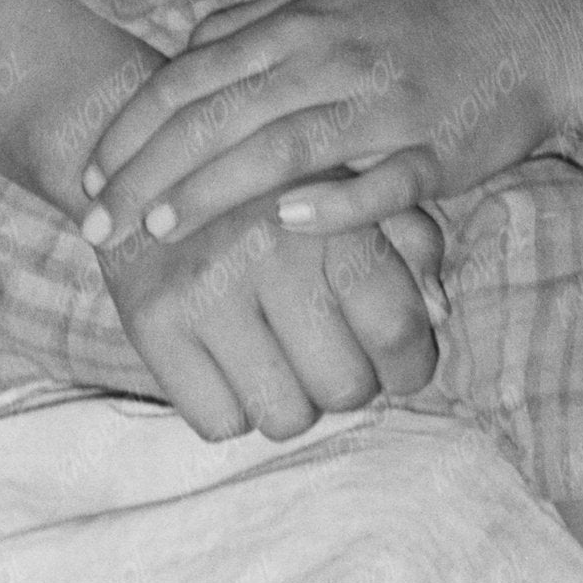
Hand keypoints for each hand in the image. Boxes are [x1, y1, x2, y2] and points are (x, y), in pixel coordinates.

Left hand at [77, 0, 582, 253]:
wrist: (538, 23)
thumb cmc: (423, 17)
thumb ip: (256, 27)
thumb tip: (185, 56)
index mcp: (298, 20)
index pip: (191, 76)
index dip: (134, 128)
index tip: (90, 177)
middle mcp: (330, 55)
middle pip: (219, 116)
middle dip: (148, 173)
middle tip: (97, 226)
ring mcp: (384, 102)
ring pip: (282, 148)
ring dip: (214, 192)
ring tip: (160, 233)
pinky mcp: (437, 148)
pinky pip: (378, 181)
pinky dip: (330, 204)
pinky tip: (284, 230)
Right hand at [98, 186, 448, 442]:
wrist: (146, 158)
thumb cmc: (272, 183)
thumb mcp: (354, 187)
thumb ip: (411, 241)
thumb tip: (436, 311)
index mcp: (327, 214)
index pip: (397, 328)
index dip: (410, 361)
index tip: (396, 358)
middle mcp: (267, 251)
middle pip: (345, 388)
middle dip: (348, 381)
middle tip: (328, 350)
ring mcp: (203, 289)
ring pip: (284, 418)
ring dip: (291, 401)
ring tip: (280, 355)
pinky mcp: (149, 321)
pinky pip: (218, 424)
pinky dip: (230, 408)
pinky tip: (229, 362)